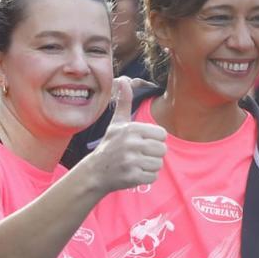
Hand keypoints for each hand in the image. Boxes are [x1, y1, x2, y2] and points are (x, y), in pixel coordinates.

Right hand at [84, 78, 166, 193]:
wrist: (95, 172)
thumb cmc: (110, 145)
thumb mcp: (116, 123)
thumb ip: (124, 102)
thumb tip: (123, 80)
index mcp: (131, 128)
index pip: (162, 134)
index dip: (155, 139)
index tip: (142, 142)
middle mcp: (131, 143)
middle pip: (163, 150)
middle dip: (153, 154)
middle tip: (139, 154)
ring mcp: (131, 161)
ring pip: (159, 164)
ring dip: (150, 165)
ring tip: (136, 163)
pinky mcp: (132, 176)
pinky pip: (153, 176)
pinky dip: (146, 176)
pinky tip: (134, 172)